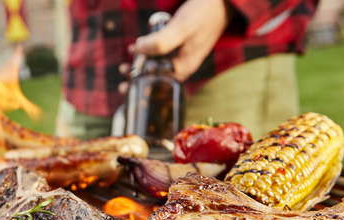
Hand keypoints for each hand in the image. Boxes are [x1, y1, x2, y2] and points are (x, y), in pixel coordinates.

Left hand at [118, 0, 232, 92]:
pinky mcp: (179, 46)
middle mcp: (182, 65)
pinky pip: (160, 55)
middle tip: (123, 72)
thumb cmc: (203, 14)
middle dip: (137, 78)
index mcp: (184, 68)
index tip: (125, 85)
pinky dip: (147, 54)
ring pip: (156, 66)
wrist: (220, 1)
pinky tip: (136, 49)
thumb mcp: (181, 29)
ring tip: (125, 64)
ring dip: (140, 65)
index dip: (141, 86)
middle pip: (156, 78)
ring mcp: (181, 56)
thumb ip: (161, 42)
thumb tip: (138, 50)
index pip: (159, 86)